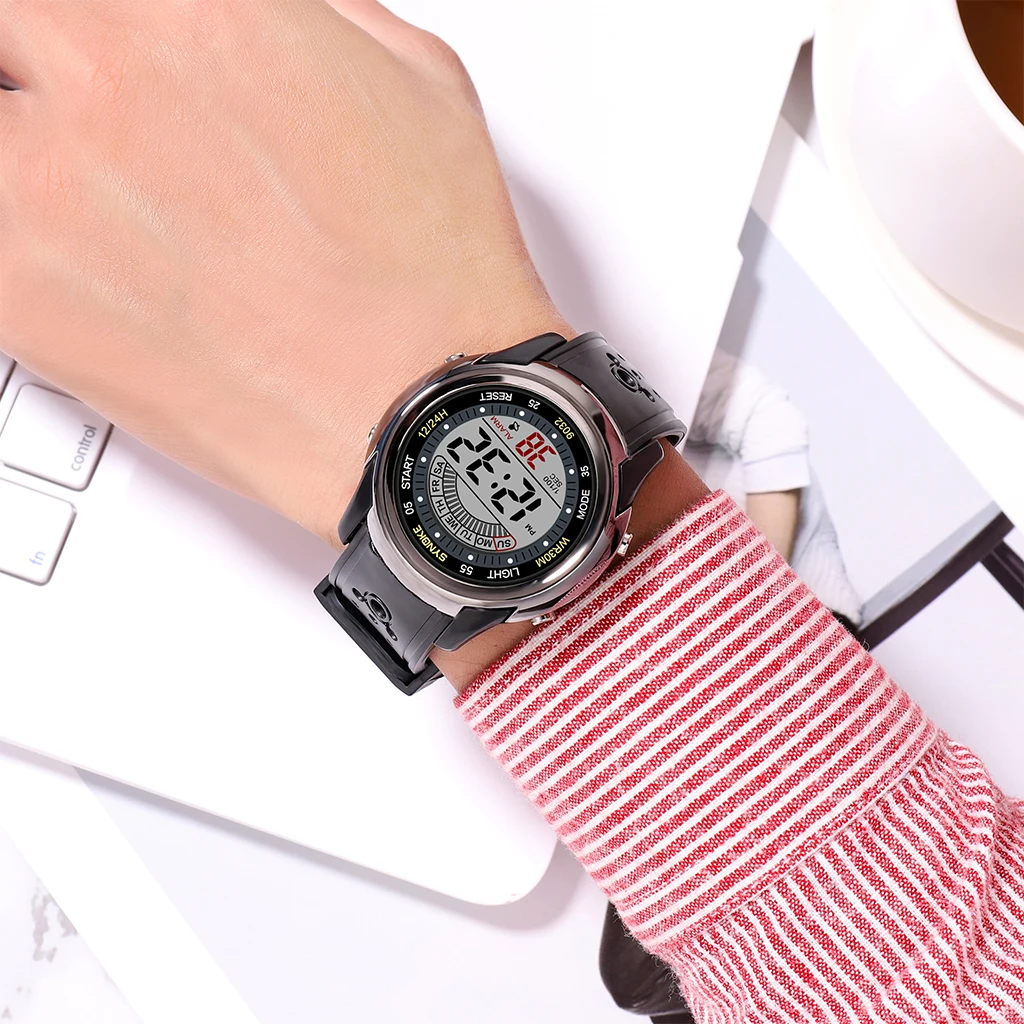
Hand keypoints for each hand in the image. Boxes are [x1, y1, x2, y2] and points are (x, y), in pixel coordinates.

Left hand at [0, 0, 568, 545]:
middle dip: (35, 67)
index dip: (78, 30)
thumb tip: (277, 15)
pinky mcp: (21, 300)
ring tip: (82, 200)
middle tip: (73, 111)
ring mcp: (49, 189)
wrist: (420, 408)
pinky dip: (19, 249)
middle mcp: (111, 79)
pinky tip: (81, 268)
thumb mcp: (417, 84)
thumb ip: (319, 18)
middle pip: (6, 30)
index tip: (89, 55)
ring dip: (21, 157)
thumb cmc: (433, 274)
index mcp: (199, 8)